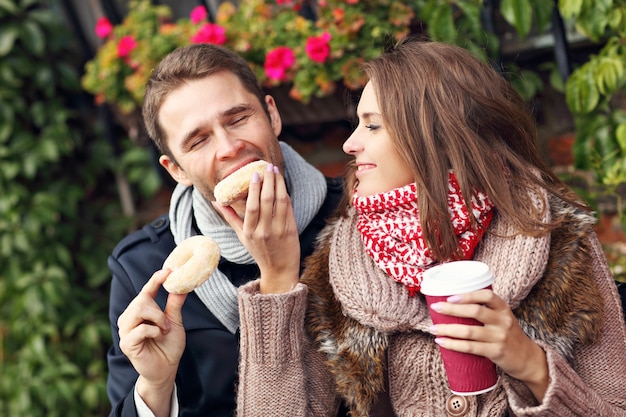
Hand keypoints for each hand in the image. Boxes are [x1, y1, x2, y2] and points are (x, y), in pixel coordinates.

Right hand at [117, 269, 186, 415]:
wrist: (166, 369)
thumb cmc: (168, 345)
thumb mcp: (175, 322)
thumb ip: (175, 304)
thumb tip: (182, 286)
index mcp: (140, 311)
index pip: (146, 291)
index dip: (155, 279)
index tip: (168, 270)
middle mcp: (129, 318)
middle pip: (141, 300)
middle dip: (158, 309)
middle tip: (167, 323)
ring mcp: (125, 330)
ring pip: (139, 310)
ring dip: (157, 319)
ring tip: (163, 330)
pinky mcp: (126, 343)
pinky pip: (141, 328)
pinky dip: (154, 331)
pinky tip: (158, 337)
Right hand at [213, 163, 300, 293]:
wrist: (279, 269)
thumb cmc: (258, 251)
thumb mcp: (241, 236)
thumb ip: (230, 217)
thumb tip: (215, 201)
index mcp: (249, 232)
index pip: (252, 206)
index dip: (254, 188)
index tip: (255, 173)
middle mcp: (264, 231)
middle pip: (267, 201)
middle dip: (268, 181)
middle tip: (268, 166)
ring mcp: (279, 230)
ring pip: (280, 202)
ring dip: (279, 183)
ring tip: (276, 170)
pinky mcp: (291, 230)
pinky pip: (289, 208)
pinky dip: (286, 195)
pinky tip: (283, 185)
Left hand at [429, 289, 548, 401]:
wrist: (528, 359)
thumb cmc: (508, 334)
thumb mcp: (502, 317)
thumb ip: (484, 309)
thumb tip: (451, 303)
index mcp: (503, 308)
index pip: (487, 296)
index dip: (468, 295)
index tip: (450, 296)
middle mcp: (503, 321)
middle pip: (475, 311)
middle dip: (452, 309)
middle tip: (435, 308)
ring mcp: (500, 337)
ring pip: (469, 331)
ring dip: (447, 329)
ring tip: (433, 328)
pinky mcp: (496, 352)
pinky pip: (470, 347)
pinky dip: (453, 344)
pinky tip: (442, 342)